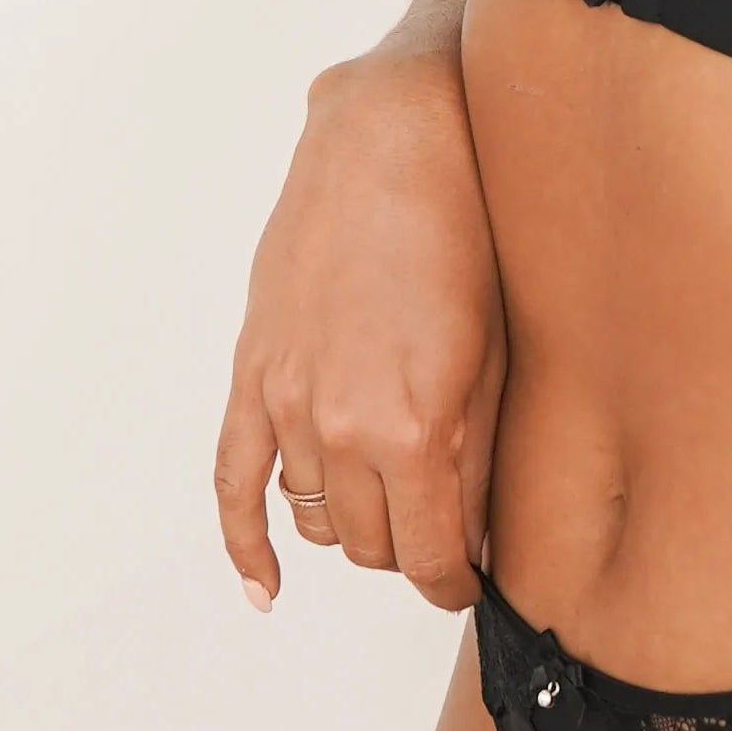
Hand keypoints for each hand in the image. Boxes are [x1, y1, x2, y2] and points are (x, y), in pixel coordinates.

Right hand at [213, 46, 505, 613]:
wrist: (392, 142)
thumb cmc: (466, 231)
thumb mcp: (497, 351)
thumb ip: (479, 456)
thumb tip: (474, 537)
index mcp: (417, 426)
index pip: (430, 555)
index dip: (452, 583)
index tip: (468, 586)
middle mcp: (344, 427)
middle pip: (373, 543)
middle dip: (413, 550)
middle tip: (444, 537)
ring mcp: (289, 401)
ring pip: (316, 517)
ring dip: (357, 526)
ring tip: (395, 511)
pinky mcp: (254, 371)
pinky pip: (234, 482)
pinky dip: (247, 545)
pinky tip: (269, 588)